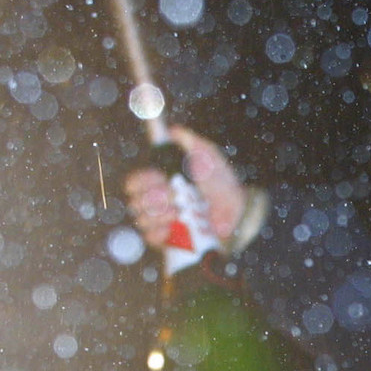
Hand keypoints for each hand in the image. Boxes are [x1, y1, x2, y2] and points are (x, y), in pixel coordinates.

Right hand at [123, 125, 249, 247]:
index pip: (134, 182)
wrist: (237, 211)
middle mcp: (156, 203)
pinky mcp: (168, 241)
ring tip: (180, 211)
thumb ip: (190, 141)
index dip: (142, 180)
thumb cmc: (222, 183)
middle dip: (153, 197)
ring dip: (159, 213)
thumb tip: (172, 130)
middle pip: (134, 201)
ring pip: (141, 219)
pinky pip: (151, 237)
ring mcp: (161, 223)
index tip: (160, 177)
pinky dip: (160, 231)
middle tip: (173, 195)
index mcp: (160, 182)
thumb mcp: (208, 155)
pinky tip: (174, 225)